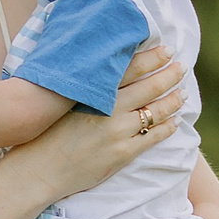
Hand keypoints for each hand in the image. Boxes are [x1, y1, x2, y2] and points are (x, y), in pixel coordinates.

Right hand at [12, 42, 183, 197]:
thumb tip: (96, 72)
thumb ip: (81, 86)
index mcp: (92, 90)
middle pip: (149, 86)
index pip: (130, 67)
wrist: (36, 169)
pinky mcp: (122, 153)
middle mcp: (108, 107)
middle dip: (169, 74)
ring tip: (182, 93)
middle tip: (181, 66)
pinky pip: (152, 137)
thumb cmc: (42, 133)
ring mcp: (117, 131)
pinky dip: (167, 127)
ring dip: (172, 100)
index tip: (166, 49)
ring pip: (155, 111)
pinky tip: (174, 122)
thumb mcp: (59, 100)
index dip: (151, 57)